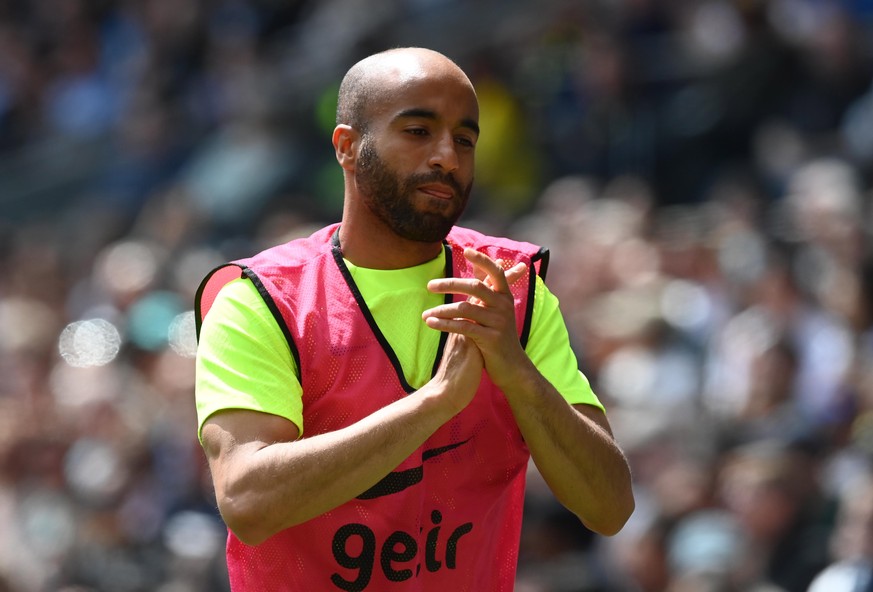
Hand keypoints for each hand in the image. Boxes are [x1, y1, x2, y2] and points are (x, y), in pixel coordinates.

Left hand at [422, 248, 528, 388]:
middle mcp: (504, 306)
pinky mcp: (491, 338)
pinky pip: (463, 327)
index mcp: (505, 297)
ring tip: (425, 315)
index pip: (495, 272)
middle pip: (475, 286)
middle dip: (450, 284)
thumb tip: (478, 268)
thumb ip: (487, 291)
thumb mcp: (496, 312)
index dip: (482, 260)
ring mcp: (498, 322)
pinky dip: (444, 324)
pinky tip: (431, 323)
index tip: (466, 250)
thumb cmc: (498, 336)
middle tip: (430, 285)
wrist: (512, 367)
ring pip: (465, 308)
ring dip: (442, 310)